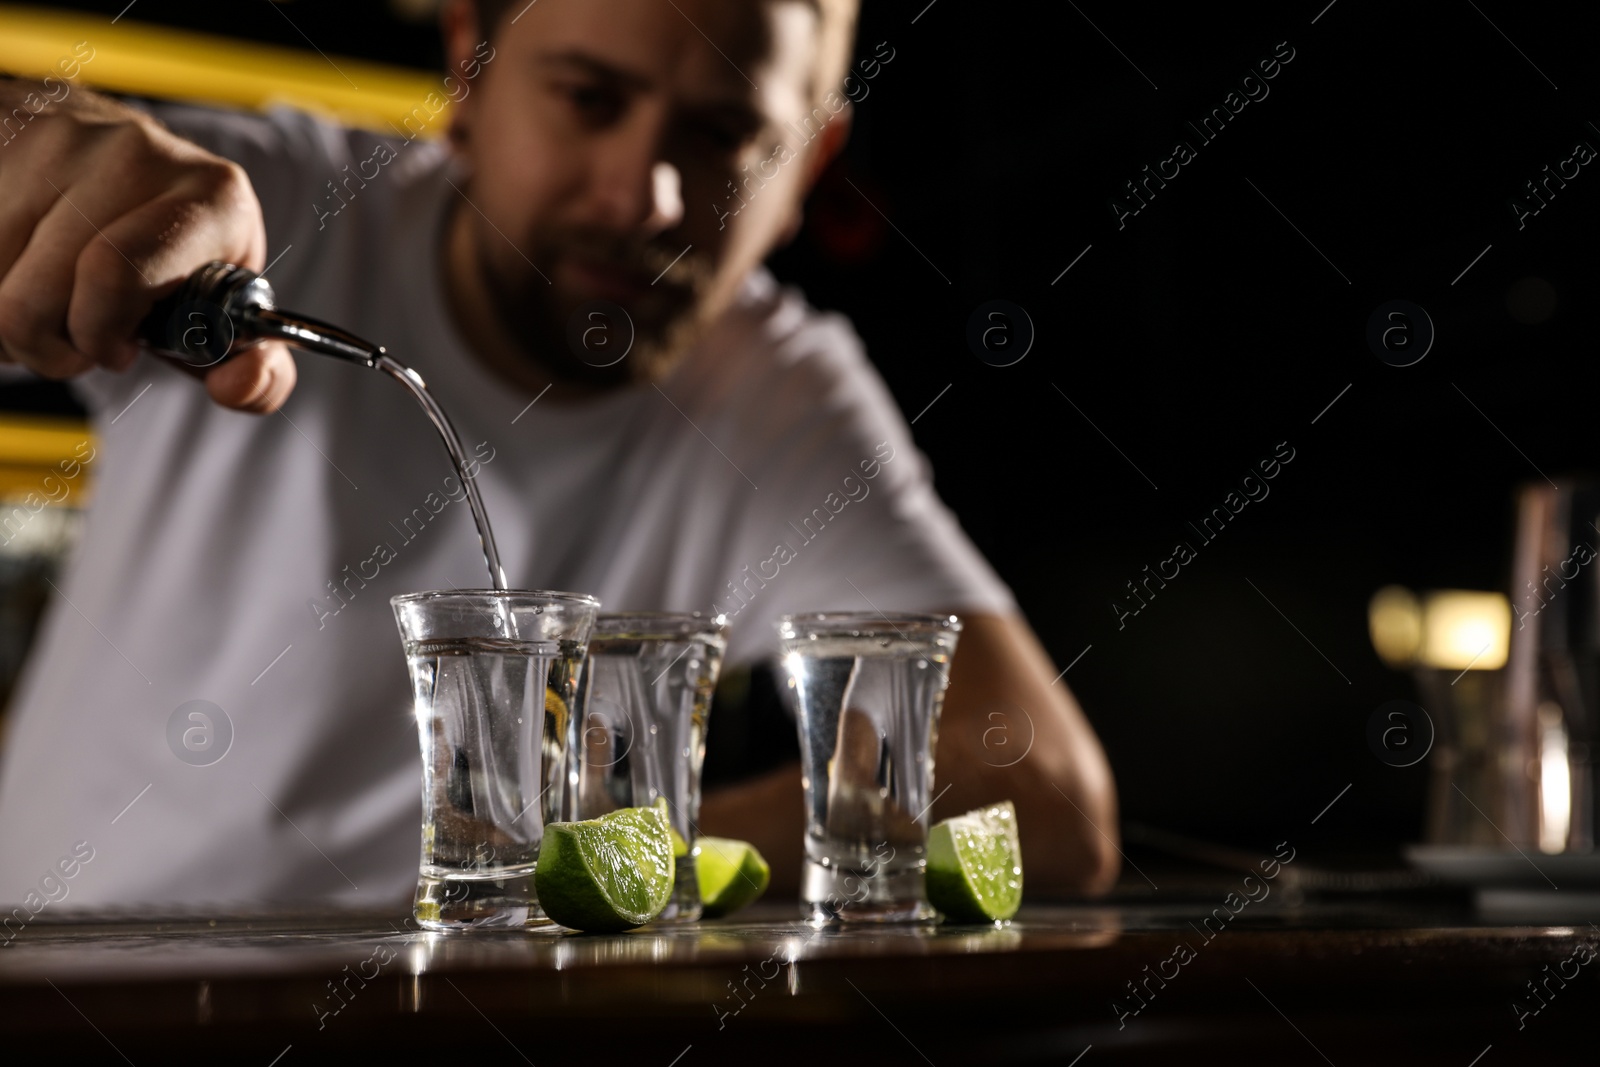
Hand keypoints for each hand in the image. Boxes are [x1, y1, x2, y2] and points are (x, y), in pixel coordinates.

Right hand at [0, 80, 294, 411]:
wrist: (110, 148)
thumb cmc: (169, 249)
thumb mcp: (220, 309)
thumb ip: (255, 372)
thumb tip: (240, 383)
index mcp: (214, 199)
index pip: (117, 275)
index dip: (99, 333)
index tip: (113, 350)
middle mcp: (139, 154)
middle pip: (38, 297)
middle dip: (47, 344)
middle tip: (75, 338)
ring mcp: (60, 138)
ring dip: (9, 321)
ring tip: (46, 301)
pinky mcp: (3, 133)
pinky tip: (14, 267)